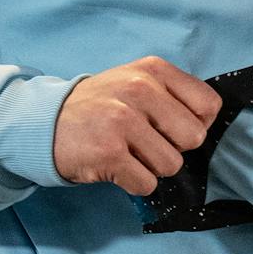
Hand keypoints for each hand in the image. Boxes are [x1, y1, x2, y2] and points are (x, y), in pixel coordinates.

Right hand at [52, 57, 221, 196]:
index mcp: (154, 70)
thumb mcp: (137, 81)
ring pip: (172, 164)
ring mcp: (122, 121)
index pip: (209, 105)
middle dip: (174, 147)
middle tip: (146, 141)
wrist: (43, 122)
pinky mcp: (107, 153)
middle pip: (194, 138)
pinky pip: (146, 183)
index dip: (197, 124)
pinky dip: (134, 182)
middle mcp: (140, 90)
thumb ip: (174, 95)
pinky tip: (115, 166)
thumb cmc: (101, 106)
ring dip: (151, 167)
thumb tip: (207, 125)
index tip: (173, 126)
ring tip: (127, 151)